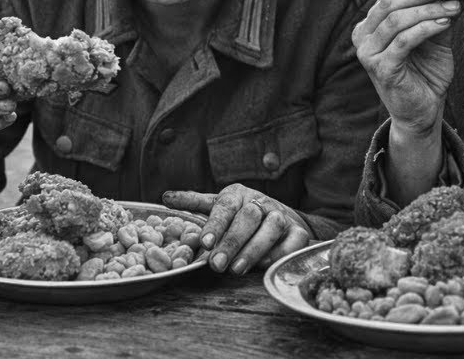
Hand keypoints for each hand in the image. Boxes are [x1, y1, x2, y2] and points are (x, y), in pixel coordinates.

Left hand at [162, 185, 310, 272]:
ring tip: (236, 269)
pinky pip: (291, 242)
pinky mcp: (298, 231)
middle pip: (247, 218)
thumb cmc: (241, 214)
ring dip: (253, 249)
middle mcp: (260, 202)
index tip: (204, 243)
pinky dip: (278, 253)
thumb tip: (165, 198)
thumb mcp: (217, 205)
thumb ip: (193, 203)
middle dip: (231, 242)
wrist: (281, 216)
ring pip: (270, 228)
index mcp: (237, 194)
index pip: (224, 207)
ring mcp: (281, 215)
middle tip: (216, 264)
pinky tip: (262, 266)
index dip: (215, 225)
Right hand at [351, 0, 461, 134]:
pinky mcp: (380, 68)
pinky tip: (446, 21)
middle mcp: (363, 34)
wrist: (422, 111)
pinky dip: (426, 28)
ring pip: (396, 19)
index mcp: (372, 22)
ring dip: (429, 9)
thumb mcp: (435, 36)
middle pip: (390, 1)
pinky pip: (403, 41)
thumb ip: (438, 12)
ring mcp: (368, 53)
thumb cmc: (426, 73)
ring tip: (455, 5)